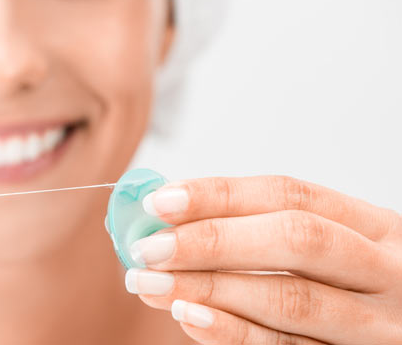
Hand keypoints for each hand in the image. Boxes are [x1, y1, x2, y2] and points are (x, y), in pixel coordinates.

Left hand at [123, 176, 400, 343]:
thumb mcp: (324, 249)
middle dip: (213, 240)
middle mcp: (383, 271)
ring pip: (290, 300)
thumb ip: (251, 230)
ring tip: (151, 282)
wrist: (393, 336)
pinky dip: (232, 333)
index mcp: (373, 227)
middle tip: (149, 248)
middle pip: (296, 239)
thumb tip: (161, 218)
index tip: (159, 201)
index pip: (290, 195)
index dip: (219, 194)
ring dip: (208, 288)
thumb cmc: (345, 290)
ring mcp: (376, 325)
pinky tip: (189, 316)